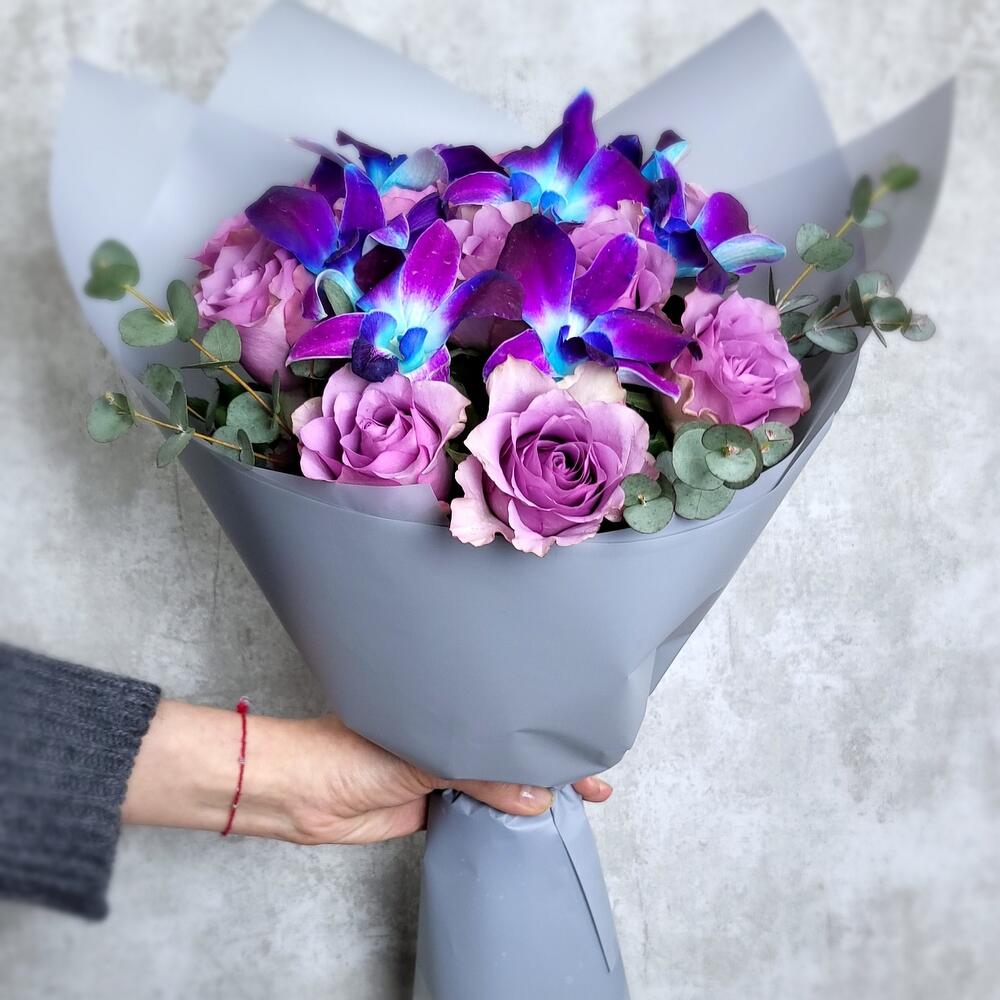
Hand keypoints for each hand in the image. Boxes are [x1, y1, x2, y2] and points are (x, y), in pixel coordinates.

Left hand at [122, 701, 612, 844]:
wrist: (303, 793)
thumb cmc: (349, 750)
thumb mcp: (424, 756)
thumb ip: (484, 777)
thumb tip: (539, 799)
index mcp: (446, 707)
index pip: (508, 718)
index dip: (546, 732)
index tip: (586, 741)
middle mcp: (449, 735)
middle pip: (510, 752)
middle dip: (549, 764)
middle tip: (594, 781)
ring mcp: (441, 771)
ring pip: (499, 784)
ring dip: (530, 796)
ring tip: (570, 804)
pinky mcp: (431, 807)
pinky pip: (477, 813)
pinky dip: (502, 819)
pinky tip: (528, 824)